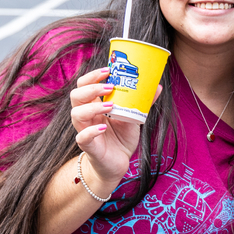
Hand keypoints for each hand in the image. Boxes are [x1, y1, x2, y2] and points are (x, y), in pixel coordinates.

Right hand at [68, 66, 155, 187]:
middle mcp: (86, 116)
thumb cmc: (121, 138)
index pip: (84, 85)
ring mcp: (84, 130)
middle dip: (91, 87)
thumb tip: (157, 86)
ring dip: (92, 107)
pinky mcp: (88, 146)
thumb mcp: (133, 117)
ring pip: (76, 114)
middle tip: (110, 86)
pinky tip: (103, 127)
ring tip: (110, 105)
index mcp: (94, 105)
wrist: (118, 164)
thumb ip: (142, 103)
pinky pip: (82, 137)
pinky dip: (91, 131)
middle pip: (76, 95)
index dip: (92, 76)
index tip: (108, 70)